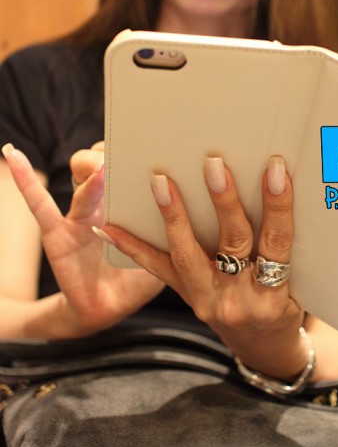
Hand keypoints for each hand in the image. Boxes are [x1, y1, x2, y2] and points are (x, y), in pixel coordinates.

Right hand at [1, 143, 164, 336]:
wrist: (107, 310)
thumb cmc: (138, 278)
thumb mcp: (165, 251)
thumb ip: (177, 229)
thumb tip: (209, 202)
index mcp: (126, 202)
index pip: (130, 165)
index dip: (139, 149)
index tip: (158, 135)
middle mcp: (102, 202)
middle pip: (105, 162)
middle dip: (117, 152)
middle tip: (133, 150)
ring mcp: (78, 215)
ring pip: (81, 178)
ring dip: (91, 166)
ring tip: (104, 166)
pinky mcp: (58, 233)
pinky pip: (39, 203)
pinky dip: (25, 178)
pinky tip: (12, 153)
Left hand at [96, 156, 310, 379]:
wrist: (263, 348)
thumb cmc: (286, 305)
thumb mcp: (298, 281)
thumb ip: (283, 243)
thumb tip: (279, 183)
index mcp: (276, 293)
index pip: (278, 241)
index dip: (277, 205)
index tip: (276, 168)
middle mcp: (240, 300)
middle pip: (233, 243)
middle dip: (224, 202)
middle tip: (214, 165)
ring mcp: (208, 301)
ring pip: (188, 255)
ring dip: (174, 216)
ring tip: (161, 182)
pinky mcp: (187, 299)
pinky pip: (159, 272)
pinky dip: (133, 247)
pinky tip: (108, 227)